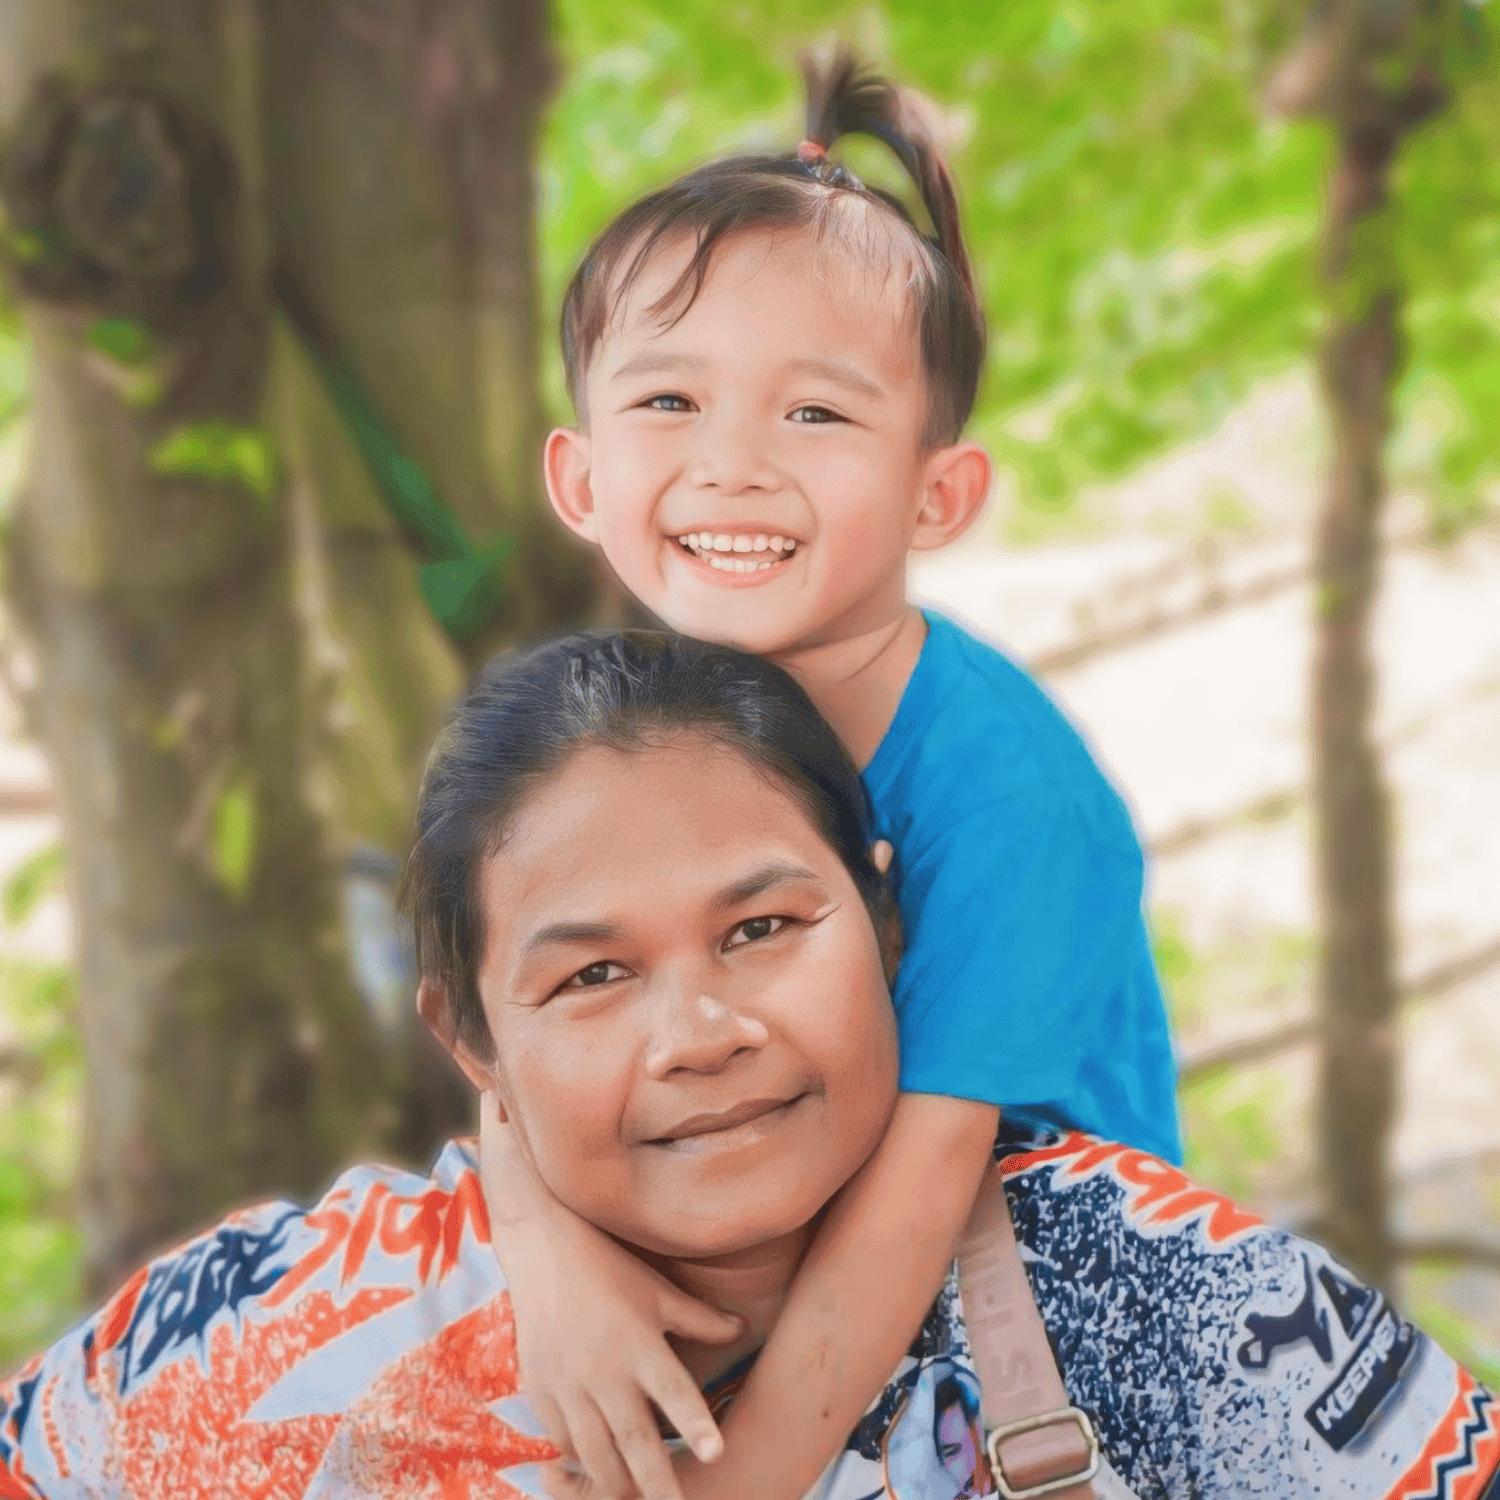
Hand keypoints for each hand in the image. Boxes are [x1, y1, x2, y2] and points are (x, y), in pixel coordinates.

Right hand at [480, 1092, 740, 1499]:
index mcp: (639, 1341)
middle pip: (634, 1438)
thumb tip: (742, 1329)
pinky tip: (592, 1466)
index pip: (674, 1391)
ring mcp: (568, 1380)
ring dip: (615, 1480)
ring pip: (594, 1449)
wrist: (542, 1245)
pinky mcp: (540, 1385)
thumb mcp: (658, 1288)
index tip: (716, 1452)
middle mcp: (604, 1367)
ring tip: (633, 1497)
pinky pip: (560, 1435)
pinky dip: (577, 1457)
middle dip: (656, 1480)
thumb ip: (699, 1317)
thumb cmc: (608, 1266)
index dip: (696, 1423)